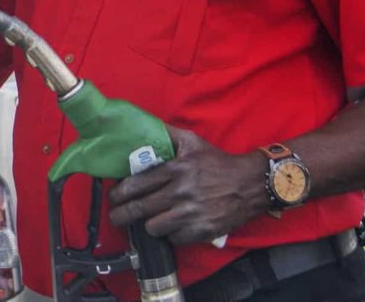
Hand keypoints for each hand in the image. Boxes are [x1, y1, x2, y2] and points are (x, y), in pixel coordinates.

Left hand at [108, 126, 269, 244]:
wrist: (252, 184)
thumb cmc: (217, 163)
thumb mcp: (192, 142)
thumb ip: (167, 134)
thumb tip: (142, 125)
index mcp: (176, 169)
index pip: (137, 185)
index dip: (119, 194)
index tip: (113, 197)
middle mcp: (182, 192)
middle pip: (139, 209)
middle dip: (121, 215)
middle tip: (115, 216)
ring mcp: (192, 213)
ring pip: (153, 227)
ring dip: (149, 225)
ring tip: (149, 219)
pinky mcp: (203, 230)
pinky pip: (174, 239)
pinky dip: (171, 234)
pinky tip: (173, 226)